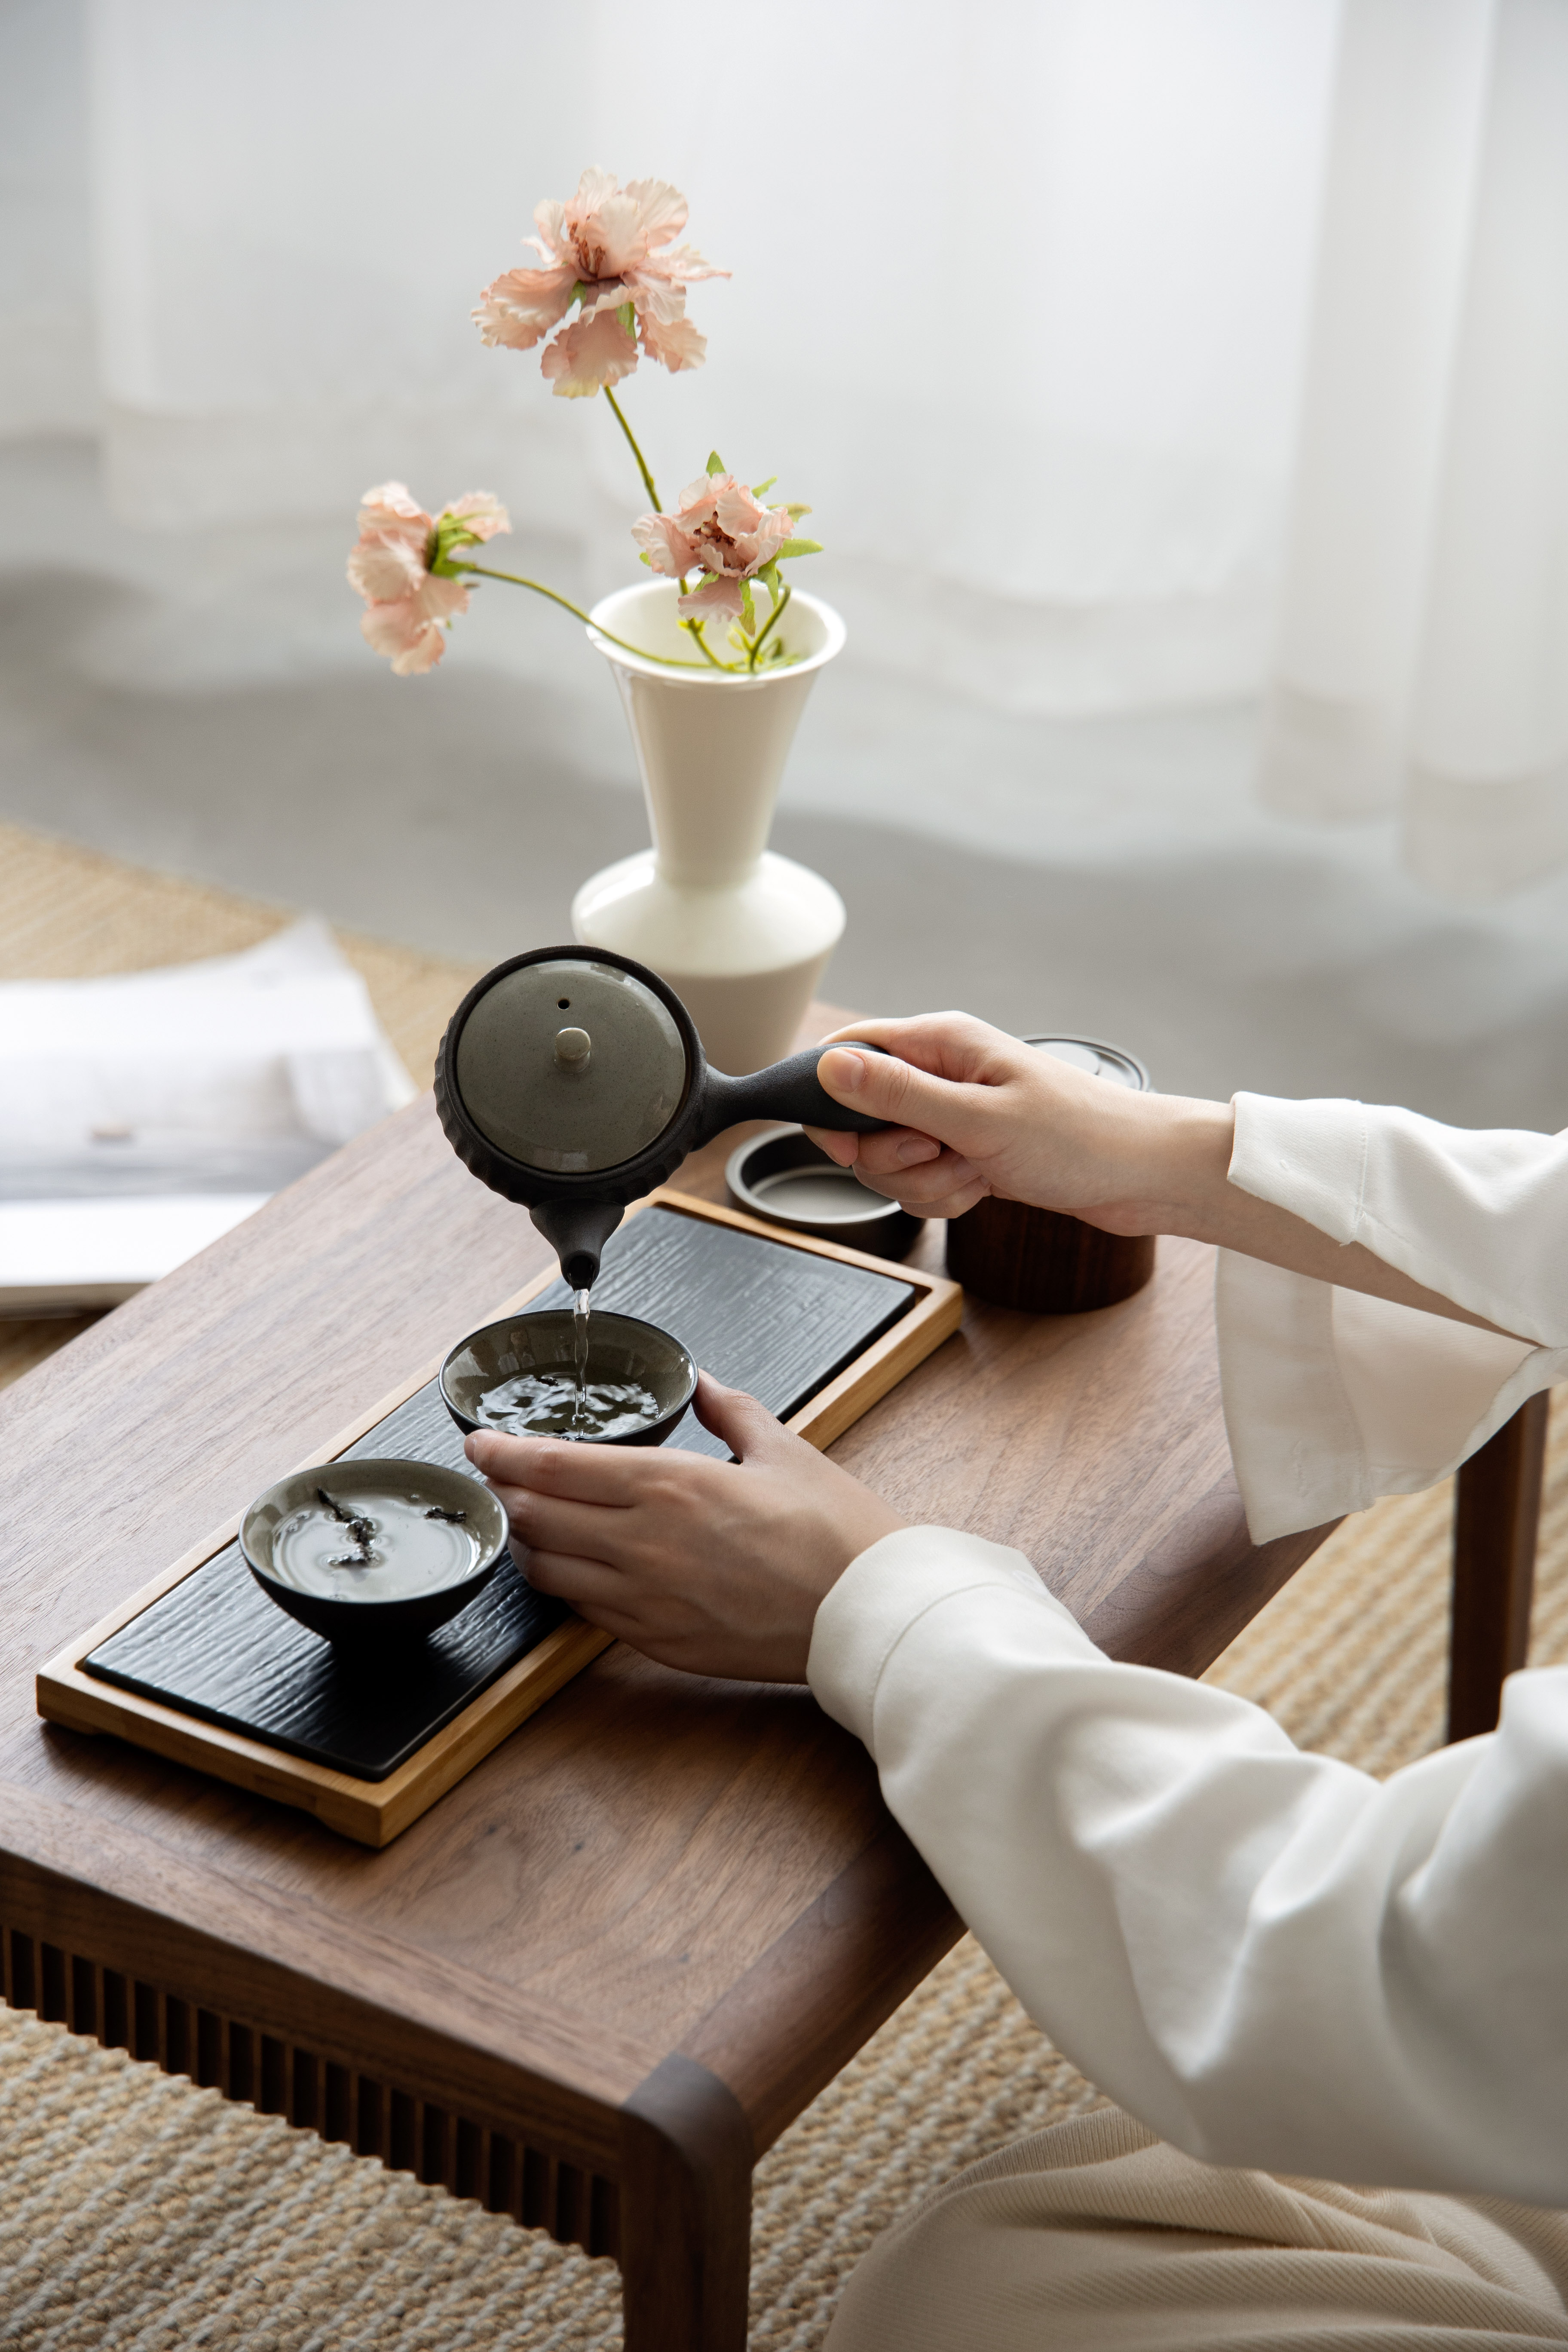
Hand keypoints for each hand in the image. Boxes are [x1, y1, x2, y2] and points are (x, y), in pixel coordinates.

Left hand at [464, 1372, 905, 1681]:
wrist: (867, 1615)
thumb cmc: (835, 1532)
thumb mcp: (783, 1449)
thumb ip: (730, 1409)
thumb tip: (702, 1381)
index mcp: (672, 1484)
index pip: (555, 1467)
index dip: (504, 1454)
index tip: (480, 1443)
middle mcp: (645, 1543)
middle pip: (537, 1517)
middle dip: (504, 1494)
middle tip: (492, 1477)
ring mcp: (647, 1600)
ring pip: (550, 1571)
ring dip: (527, 1543)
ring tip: (524, 1521)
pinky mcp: (659, 1641)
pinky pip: (587, 1611)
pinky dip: (567, 1585)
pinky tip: (572, 1568)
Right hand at [806, 1012, 1217, 1232]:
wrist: (1142, 1176)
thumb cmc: (1079, 1138)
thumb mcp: (978, 1119)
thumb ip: (899, 1095)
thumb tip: (829, 1067)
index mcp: (942, 1042)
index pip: (848, 1054)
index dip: (831, 1103)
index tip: (849, 1144)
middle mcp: (942, 1073)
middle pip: (862, 1120)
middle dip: (894, 1156)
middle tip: (943, 1153)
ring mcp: (954, 1116)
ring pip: (891, 1160)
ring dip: (926, 1182)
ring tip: (978, 1173)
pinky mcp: (967, 1153)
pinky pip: (923, 1182)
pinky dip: (947, 1196)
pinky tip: (985, 1189)